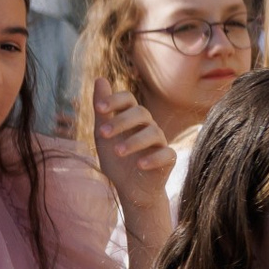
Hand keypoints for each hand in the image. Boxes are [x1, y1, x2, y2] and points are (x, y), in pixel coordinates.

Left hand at [91, 78, 175, 224]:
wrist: (130, 189)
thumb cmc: (117, 160)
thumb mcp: (103, 135)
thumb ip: (102, 110)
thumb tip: (100, 79)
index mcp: (131, 117)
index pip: (127, 98)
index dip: (114, 100)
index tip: (99, 109)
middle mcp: (148, 125)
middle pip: (141, 112)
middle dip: (121, 122)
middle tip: (103, 134)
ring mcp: (160, 141)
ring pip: (152, 132)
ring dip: (133, 141)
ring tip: (118, 152)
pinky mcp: (169, 158)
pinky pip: (166, 154)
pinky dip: (152, 158)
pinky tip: (139, 165)